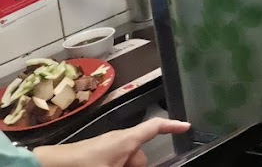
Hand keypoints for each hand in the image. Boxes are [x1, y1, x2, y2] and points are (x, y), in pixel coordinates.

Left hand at [35, 118, 190, 166]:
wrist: (48, 166)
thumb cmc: (83, 166)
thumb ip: (134, 165)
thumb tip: (144, 163)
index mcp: (127, 140)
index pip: (156, 127)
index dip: (172, 125)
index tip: (186, 127)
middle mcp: (118, 140)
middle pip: (140, 153)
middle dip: (138, 166)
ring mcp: (105, 147)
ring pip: (125, 160)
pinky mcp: (94, 155)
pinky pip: (112, 161)